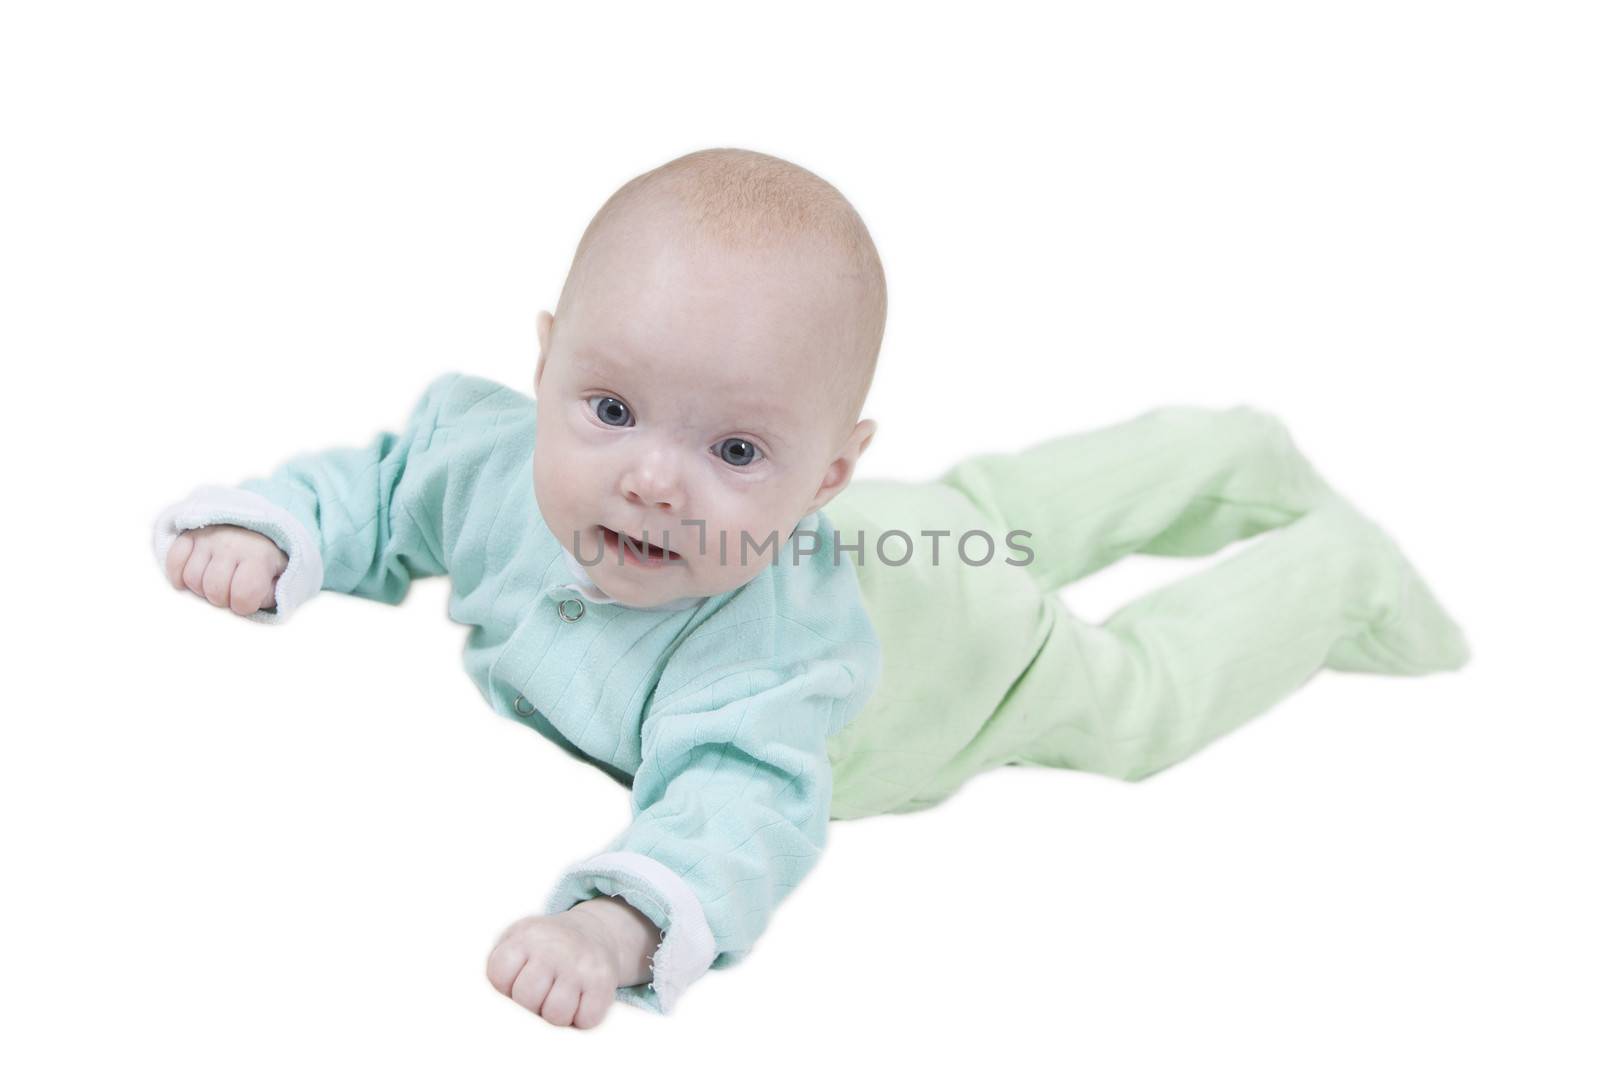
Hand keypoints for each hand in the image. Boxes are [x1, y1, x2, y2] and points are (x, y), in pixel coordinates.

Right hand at [165, 524, 287, 615]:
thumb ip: (272, 592)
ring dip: (201, 588)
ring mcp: (208, 538)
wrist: (258, 521)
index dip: (243, 606)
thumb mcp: (282, 573)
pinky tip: (191, 579)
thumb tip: (251, 604)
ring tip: (215, 582)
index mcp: (259, 555)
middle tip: (230, 592)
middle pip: (214, 590)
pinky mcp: (190, 534)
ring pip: (192, 578)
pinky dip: (178, 574)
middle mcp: (232, 544)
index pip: (243, 594)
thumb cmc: (268, 554)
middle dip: (222, 599)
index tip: (246, 601)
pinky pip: (174, 561)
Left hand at [486, 898, 660, 1028]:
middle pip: (527, 997)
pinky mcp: (604, 981)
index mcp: (527, 937)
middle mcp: (554, 948)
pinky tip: (581, 1001)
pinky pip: (586, 1020)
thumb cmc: (545, 948)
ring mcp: (581, 965)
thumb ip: (499, 964)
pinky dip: (583, 1018)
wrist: (595, 932)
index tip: (517, 979)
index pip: (499, 974)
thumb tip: (491, 1007)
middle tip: (542, 992)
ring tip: (560, 998)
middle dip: (531, 1003)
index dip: (506, 986)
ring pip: (556, 1014)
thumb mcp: (517, 939)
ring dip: (556, 1014)